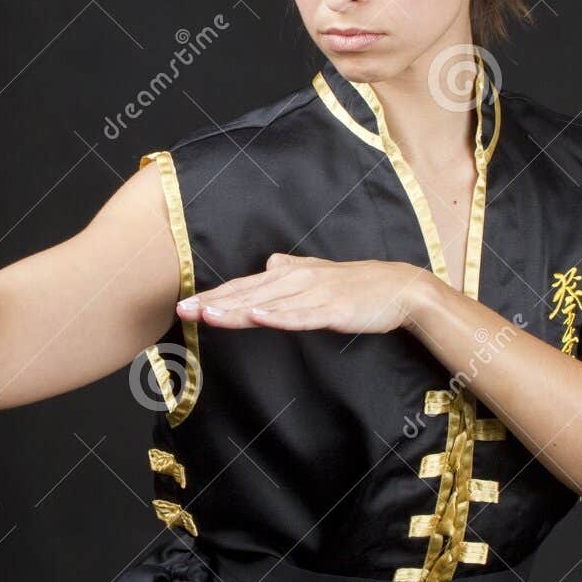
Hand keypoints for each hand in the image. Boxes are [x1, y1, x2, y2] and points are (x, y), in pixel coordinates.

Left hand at [176, 253, 435, 333]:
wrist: (399, 288)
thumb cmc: (357, 284)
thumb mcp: (319, 273)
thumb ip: (292, 269)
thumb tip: (270, 263)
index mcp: (290, 275)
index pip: (244, 286)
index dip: (214, 295)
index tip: (185, 305)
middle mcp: (297, 280)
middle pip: (248, 294)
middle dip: (214, 302)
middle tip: (182, 310)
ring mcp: (314, 294)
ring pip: (268, 304)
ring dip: (237, 310)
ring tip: (208, 315)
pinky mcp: (332, 309)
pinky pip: (300, 315)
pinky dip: (278, 317)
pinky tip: (258, 317)